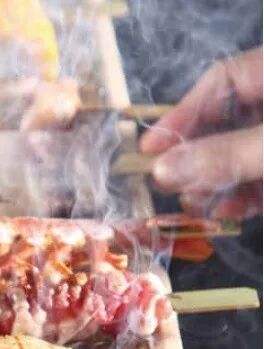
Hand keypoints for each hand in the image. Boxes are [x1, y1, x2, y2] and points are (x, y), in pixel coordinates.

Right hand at [140, 48, 262, 220]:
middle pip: (224, 125)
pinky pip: (257, 181)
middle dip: (194, 157)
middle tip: (163, 180)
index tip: (149, 148)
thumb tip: (160, 171)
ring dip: (212, 183)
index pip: (222, 82)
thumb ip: (225, 155)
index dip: (182, 113)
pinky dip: (240, 198)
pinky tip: (225, 212)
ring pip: (237, 157)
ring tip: (194, 203)